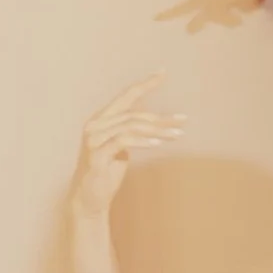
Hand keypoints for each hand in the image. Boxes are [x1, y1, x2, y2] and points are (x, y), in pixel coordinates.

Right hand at [71, 76, 184, 220]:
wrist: (89, 199)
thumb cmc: (107, 173)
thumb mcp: (121, 148)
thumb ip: (130, 132)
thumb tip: (153, 122)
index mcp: (102, 120)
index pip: (126, 97)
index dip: (144, 84)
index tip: (163, 72)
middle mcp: (95, 125)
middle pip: (133, 114)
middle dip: (160, 117)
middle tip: (183, 121)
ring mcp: (93, 139)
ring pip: (130, 126)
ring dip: (157, 129)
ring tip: (177, 135)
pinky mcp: (96, 155)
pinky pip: (123, 141)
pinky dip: (142, 141)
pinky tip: (158, 143)